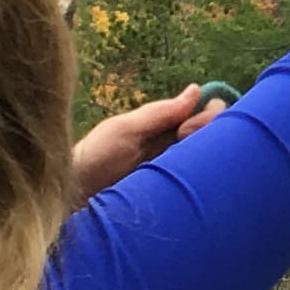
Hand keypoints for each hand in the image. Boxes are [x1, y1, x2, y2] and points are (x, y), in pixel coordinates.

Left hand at [70, 85, 213, 200]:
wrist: (75, 199)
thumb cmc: (95, 159)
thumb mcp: (126, 129)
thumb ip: (161, 112)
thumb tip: (196, 89)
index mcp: (165, 127)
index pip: (205, 113)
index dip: (208, 115)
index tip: (186, 128)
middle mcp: (176, 149)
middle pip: (214, 135)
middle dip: (209, 134)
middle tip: (184, 144)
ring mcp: (177, 174)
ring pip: (211, 160)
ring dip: (209, 158)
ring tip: (186, 167)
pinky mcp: (177, 199)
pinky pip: (201, 187)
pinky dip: (207, 181)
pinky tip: (199, 185)